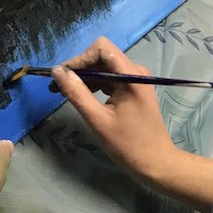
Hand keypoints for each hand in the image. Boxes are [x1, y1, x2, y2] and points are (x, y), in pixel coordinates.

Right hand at [51, 37, 176, 186]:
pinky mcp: (133, 89)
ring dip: (85, 78)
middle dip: (80, 69)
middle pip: (102, 57)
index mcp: (131, 75)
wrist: (155, 163)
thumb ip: (76, 93)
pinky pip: (110, 79)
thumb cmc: (128, 145)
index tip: (64, 77)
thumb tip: (57, 71)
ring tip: (66, 93)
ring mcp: (135, 80)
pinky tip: (83, 97)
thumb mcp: (97, 120)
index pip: (101, 48)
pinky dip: (95, 85)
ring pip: (104, 67)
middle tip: (58, 87)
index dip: (80, 59)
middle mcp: (135, 71)